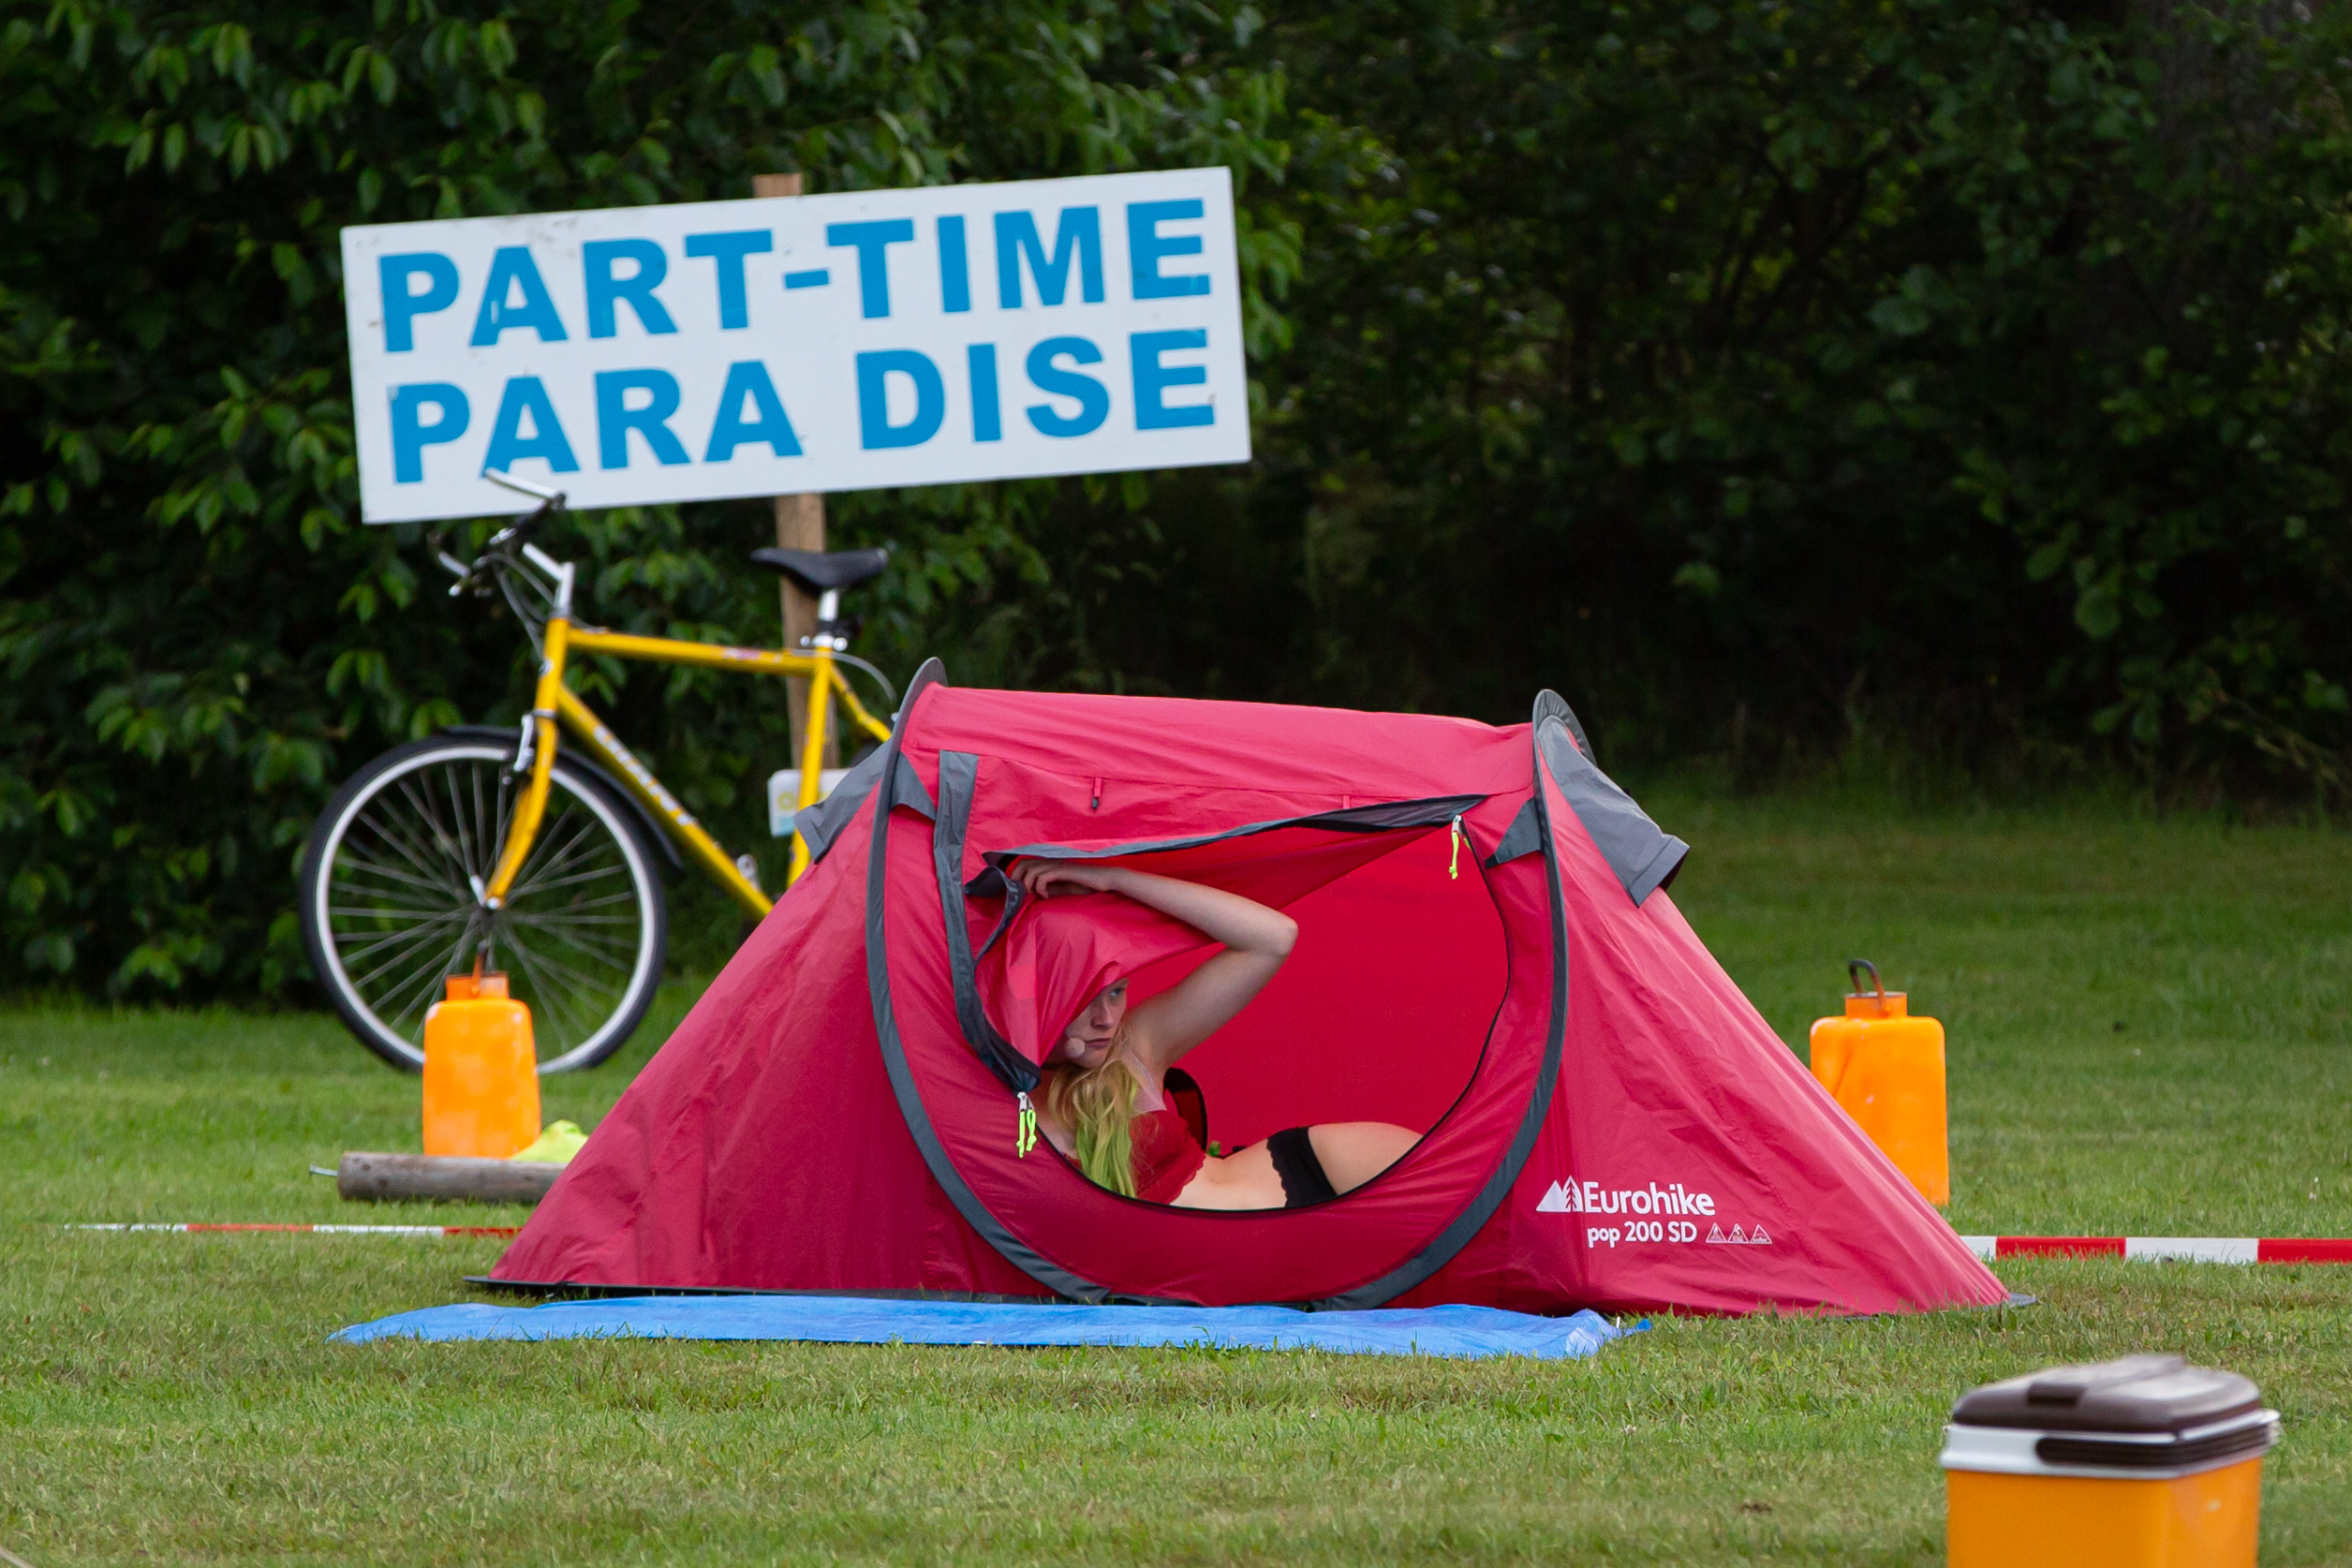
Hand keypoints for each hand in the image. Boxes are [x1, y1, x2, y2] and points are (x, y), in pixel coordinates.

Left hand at [1008, 858, 1125, 898]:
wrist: (1104, 880)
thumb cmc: (1085, 884)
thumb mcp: (1062, 888)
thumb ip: (1048, 888)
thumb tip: (1032, 893)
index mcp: (1049, 864)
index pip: (1024, 863)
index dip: (1016, 874)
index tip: (1019, 891)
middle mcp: (1050, 861)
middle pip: (1023, 864)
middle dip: (1017, 880)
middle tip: (1024, 894)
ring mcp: (1057, 865)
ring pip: (1031, 871)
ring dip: (1030, 886)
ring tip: (1038, 895)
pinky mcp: (1063, 870)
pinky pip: (1043, 877)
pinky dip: (1040, 888)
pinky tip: (1047, 896)